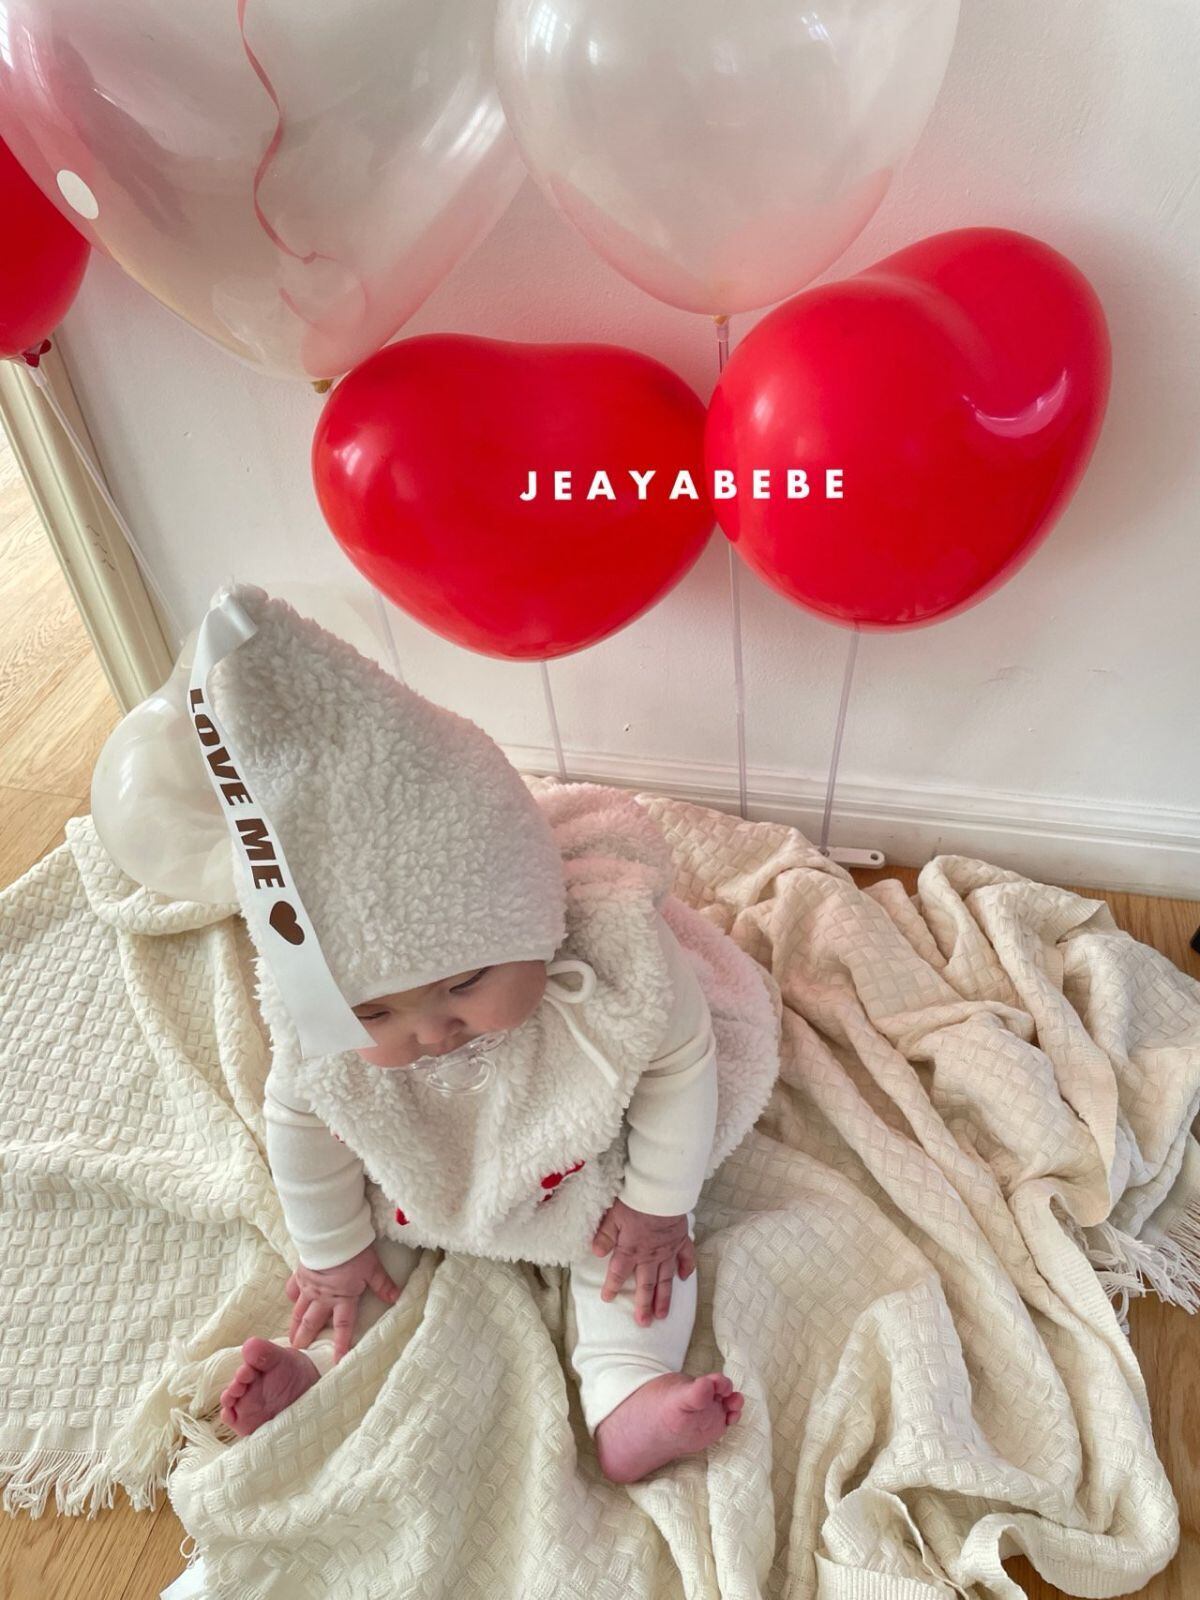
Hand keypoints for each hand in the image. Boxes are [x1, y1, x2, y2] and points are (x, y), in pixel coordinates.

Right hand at [284, 1242, 401, 1363]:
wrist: (330, 1236)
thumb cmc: (353, 1253)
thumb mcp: (372, 1269)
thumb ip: (383, 1284)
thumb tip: (396, 1297)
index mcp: (342, 1298)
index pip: (343, 1327)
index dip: (340, 1345)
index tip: (336, 1361)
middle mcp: (323, 1297)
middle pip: (313, 1322)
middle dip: (306, 1338)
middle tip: (298, 1351)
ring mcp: (309, 1287)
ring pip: (299, 1310)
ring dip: (295, 1324)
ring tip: (290, 1337)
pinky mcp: (300, 1274)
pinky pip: (293, 1288)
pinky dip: (292, 1296)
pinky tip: (290, 1300)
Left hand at [590, 1197, 694, 1326]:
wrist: (663, 1191)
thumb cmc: (636, 1200)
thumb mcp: (613, 1216)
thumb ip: (605, 1235)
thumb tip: (595, 1252)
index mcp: (631, 1250)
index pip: (618, 1273)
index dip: (611, 1287)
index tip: (607, 1299)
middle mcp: (650, 1256)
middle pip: (646, 1284)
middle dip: (643, 1305)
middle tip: (644, 1322)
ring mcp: (668, 1250)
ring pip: (666, 1278)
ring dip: (664, 1297)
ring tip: (663, 1315)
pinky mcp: (681, 1240)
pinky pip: (686, 1257)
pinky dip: (686, 1268)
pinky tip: (685, 1278)